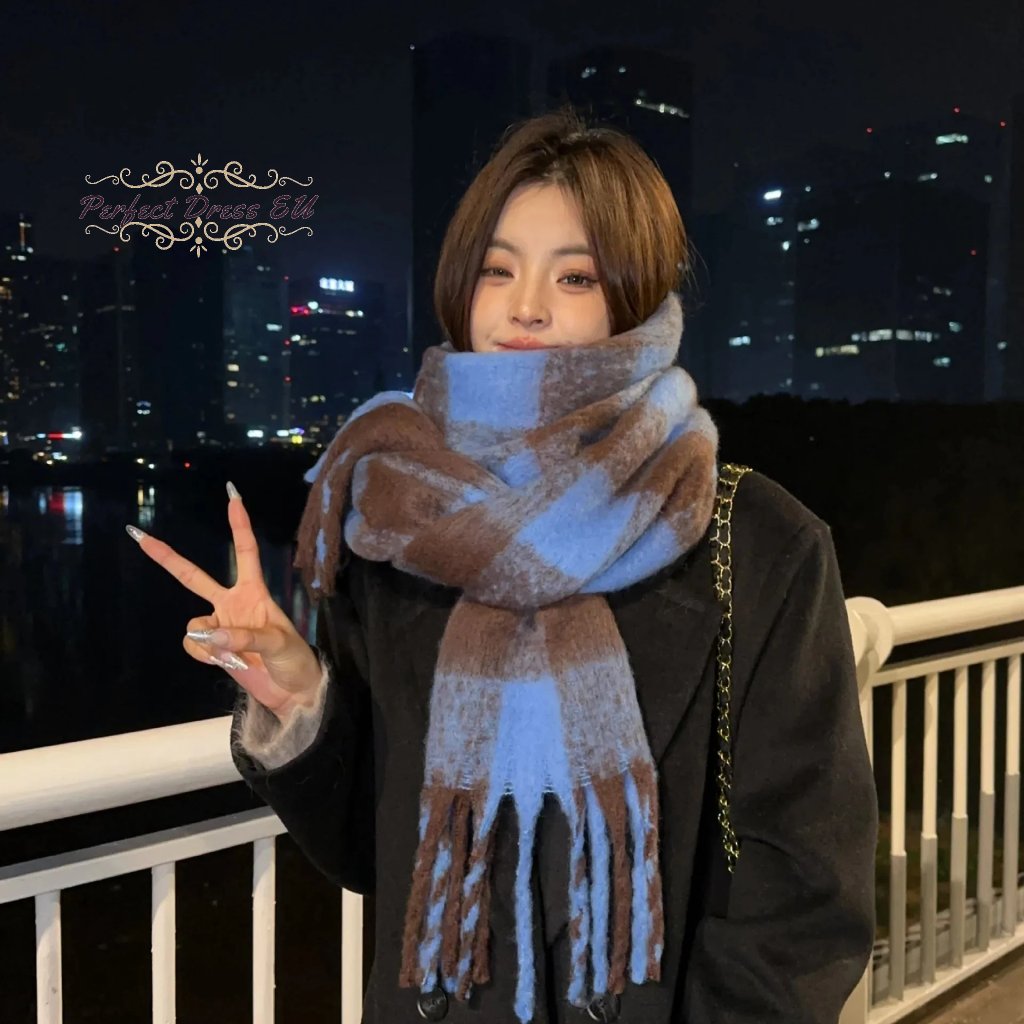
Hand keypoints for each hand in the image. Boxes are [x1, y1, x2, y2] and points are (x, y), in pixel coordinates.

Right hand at [127, 481, 322, 721]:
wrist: (292, 692)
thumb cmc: (295, 660)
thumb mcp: (279, 644)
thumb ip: (247, 636)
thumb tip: (210, 632)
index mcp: (255, 593)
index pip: (245, 551)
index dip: (239, 524)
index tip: (232, 496)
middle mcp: (233, 604)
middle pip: (193, 576)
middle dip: (167, 557)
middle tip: (139, 536)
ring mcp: (220, 625)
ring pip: (193, 624)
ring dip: (210, 642)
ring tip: (239, 656)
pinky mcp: (212, 648)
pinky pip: (194, 645)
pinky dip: (206, 655)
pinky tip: (227, 663)